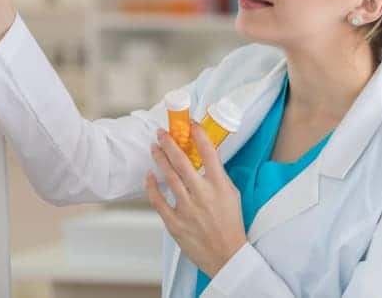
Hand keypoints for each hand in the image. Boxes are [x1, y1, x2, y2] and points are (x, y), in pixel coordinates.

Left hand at [146, 123, 246, 276]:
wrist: (226, 255)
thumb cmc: (231, 224)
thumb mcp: (232, 194)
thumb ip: (218, 177)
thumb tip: (205, 160)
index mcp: (220, 186)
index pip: (209, 153)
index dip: (199, 135)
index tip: (191, 124)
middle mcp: (203, 194)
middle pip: (182, 161)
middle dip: (170, 143)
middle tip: (162, 133)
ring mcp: (187, 208)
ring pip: (168, 177)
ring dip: (160, 159)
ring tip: (154, 148)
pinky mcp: (175, 222)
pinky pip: (158, 201)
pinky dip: (152, 186)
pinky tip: (149, 176)